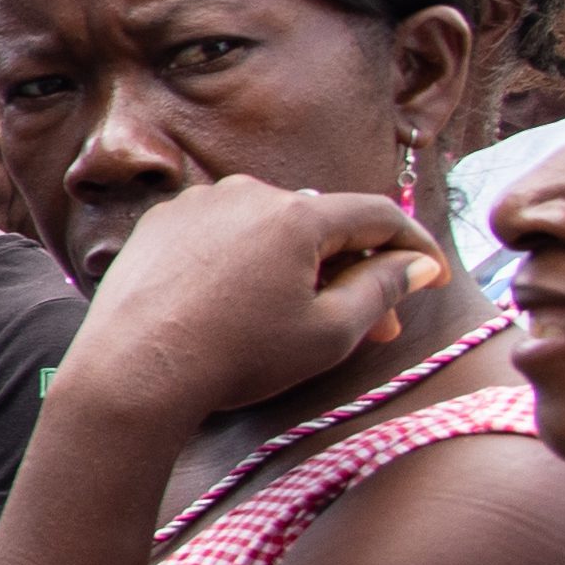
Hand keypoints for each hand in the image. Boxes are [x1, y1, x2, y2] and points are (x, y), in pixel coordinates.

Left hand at [57, 169, 452, 431]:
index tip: (433, 275)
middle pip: (322, 223)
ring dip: (299, 266)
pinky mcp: (158, 224)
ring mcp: (195, 204)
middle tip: (375, 323)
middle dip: (354, 269)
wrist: (131, 372)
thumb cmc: (236, 357)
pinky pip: (223, 234)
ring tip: (307, 318)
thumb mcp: (330, 332)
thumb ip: (383, 289)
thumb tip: (417, 264)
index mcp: (296, 213)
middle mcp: (244, 193)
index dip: (414, 245)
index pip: (377, 215)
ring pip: (270, 228)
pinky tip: (247, 304)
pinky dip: (248, 261)